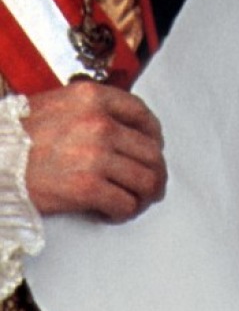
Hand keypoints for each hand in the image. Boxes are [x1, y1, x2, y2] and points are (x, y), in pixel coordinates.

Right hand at [22, 81, 166, 221]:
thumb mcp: (54, 107)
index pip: (142, 115)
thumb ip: (89, 113)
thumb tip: (123, 131)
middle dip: (154, 173)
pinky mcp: (88, 187)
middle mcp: (98, 123)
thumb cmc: (13, 139)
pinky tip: (111, 211)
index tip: (153, 149)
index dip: (154, 137)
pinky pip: (126, 204)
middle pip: (151, 153)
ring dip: (143, 196)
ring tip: (131, 201)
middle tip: (148, 186)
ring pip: (146, 181)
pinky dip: (124, 212)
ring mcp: (95, 155)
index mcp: (90, 98)